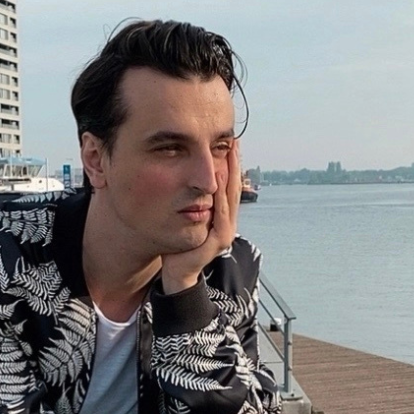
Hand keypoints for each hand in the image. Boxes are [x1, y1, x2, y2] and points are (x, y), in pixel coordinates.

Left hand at [161, 140, 241, 293]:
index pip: (230, 185)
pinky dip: (221, 196)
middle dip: (235, 163)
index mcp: (224, 215)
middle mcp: (229, 221)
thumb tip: (192, 179)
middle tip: (234, 141)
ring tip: (230, 152)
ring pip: (231, 197)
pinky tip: (220, 179)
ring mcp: (226, 231)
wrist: (178, 272)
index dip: (232, 164)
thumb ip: (195, 202)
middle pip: (235, 187)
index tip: (231, 142)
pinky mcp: (218, 239)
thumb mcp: (191, 217)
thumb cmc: (182, 244)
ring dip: (231, 174)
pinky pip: (220, 214)